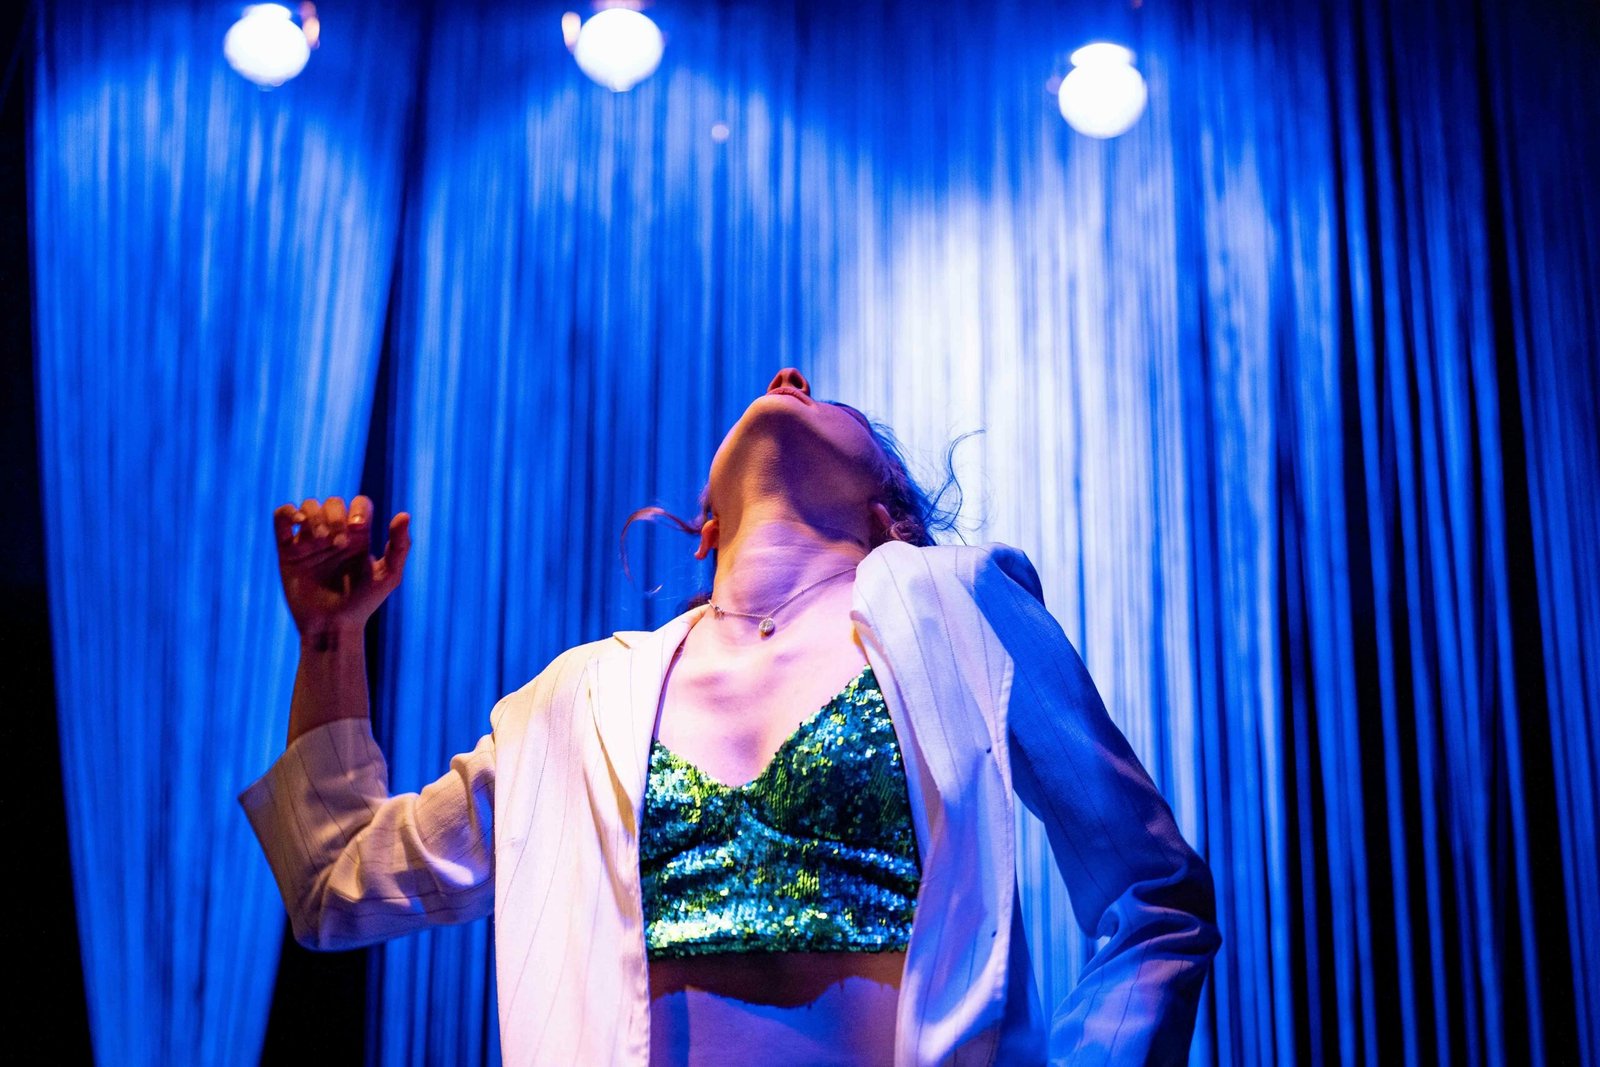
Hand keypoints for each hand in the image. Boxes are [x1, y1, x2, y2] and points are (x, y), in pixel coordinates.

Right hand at [273, 495, 410, 639]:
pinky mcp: (287, 551)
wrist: (332, 626)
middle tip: (338, 543)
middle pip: (332, 502)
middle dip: (335, 516)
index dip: (358, 509)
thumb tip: (404, 514)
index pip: (359, 503)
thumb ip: (399, 546)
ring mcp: (310, 542)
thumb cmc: (363, 604)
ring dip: (315, 516)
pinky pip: (282, 517)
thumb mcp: (389, 576)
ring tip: (321, 540)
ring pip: (309, 506)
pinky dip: (288, 512)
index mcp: (358, 537)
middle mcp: (334, 535)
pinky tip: (299, 522)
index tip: (357, 529)